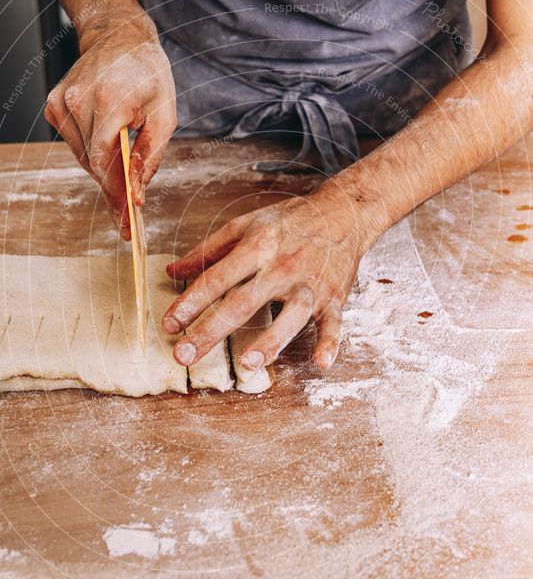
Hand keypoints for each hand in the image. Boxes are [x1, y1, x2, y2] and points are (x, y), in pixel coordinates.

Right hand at [44, 12, 176, 238]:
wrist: (119, 37)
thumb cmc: (148, 73)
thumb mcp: (165, 114)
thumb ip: (151, 154)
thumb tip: (137, 190)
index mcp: (109, 99)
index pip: (107, 161)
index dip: (117, 193)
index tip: (127, 220)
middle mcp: (78, 101)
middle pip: (93, 163)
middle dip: (113, 190)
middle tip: (127, 219)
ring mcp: (62, 103)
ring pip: (83, 157)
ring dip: (104, 172)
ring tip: (124, 185)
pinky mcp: (54, 106)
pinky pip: (76, 144)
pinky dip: (93, 154)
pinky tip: (109, 149)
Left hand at [163, 188, 375, 372]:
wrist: (343, 213)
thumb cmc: (290, 221)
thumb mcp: (246, 225)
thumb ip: (208, 249)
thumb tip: (172, 270)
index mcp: (258, 247)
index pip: (217, 278)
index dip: (190, 302)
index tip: (169, 325)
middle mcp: (282, 267)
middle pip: (243, 303)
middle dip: (212, 330)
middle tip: (184, 355)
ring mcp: (310, 285)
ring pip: (291, 316)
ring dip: (271, 341)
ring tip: (248, 365)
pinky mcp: (334, 298)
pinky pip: (334, 324)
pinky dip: (331, 344)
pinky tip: (321, 364)